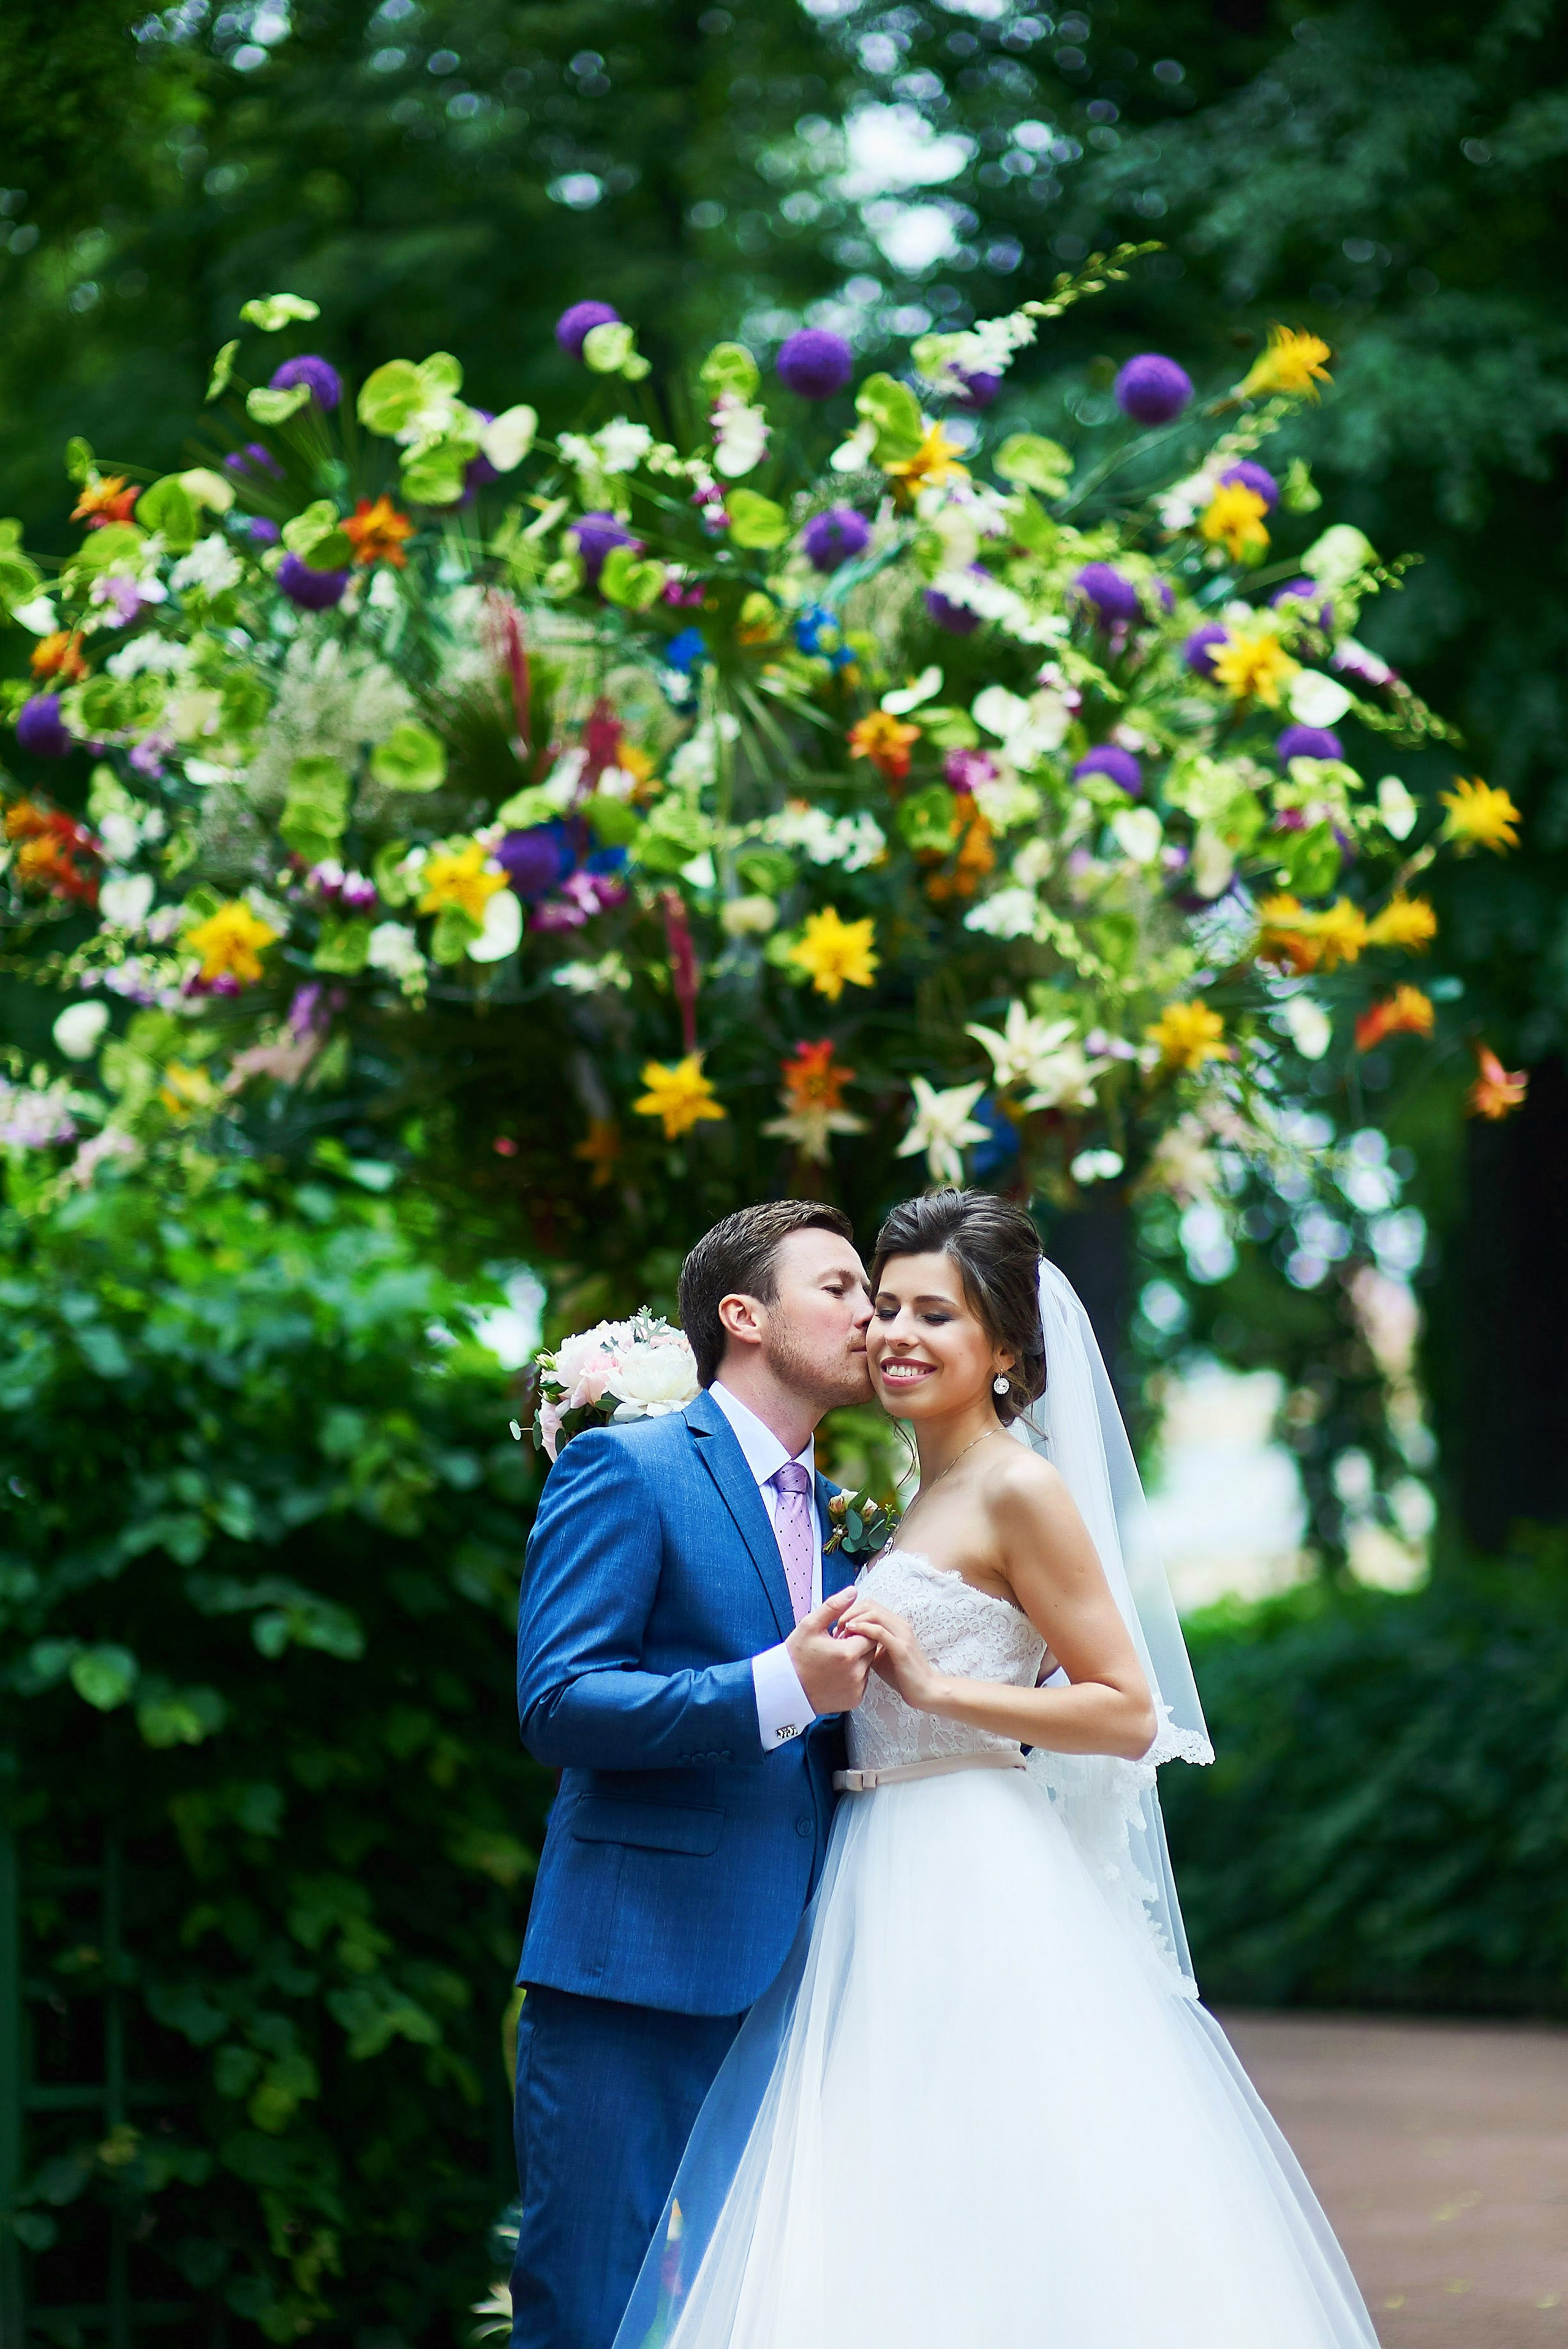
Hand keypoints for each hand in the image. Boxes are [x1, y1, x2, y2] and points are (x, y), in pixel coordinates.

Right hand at [786, 1587, 874, 1715]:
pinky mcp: (854, 1700)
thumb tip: (852, 1591)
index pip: (869, 1635)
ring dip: (856, 1661)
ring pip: (867, 1666)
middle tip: (836, 1647)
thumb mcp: (810, 1625)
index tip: (839, 1635)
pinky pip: (862, 1682)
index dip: (856, 1632)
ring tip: (834, 1662)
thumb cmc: (796, 1656)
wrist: (785, 1688)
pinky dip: (853, 1677)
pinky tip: (835, 1674)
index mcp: (847, 1654)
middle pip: (870, 1651)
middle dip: (857, 1645)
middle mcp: (855, 1674)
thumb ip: (833, 1606)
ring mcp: (856, 1689)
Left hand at [836, 1599, 943, 1713]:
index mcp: (896, 1624)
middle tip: (837, 1626)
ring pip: (874, 1613)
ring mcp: (902, 1634)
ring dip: (854, 1619)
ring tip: (842, 1631)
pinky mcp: (901, 1648)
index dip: (852, 1610)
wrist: (925, 1690)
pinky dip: (862, 1629)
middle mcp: (900, 1624)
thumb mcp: (880, 1656)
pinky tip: (851, 1633)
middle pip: (870, 1604)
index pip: (870, 1605)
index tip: (839, 1625)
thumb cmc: (902, 1675)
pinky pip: (879, 1631)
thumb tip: (847, 1641)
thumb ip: (867, 1645)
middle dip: (849, 1611)